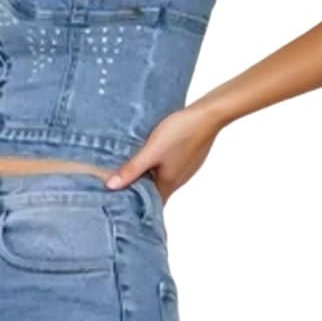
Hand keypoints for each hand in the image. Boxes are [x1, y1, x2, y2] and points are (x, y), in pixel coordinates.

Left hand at [104, 104, 221, 205]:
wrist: (209, 114)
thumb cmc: (182, 132)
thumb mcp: (151, 151)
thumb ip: (132, 169)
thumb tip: (112, 186)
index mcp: (168, 184)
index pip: (151, 205)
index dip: (137, 206)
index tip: (121, 205)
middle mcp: (177, 180)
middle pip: (156, 192)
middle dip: (139, 191)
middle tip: (119, 187)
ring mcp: (184, 168)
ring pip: (161, 178)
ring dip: (147, 177)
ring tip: (129, 171)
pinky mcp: (187, 156)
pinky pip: (168, 167)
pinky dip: (157, 166)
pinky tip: (149, 155)